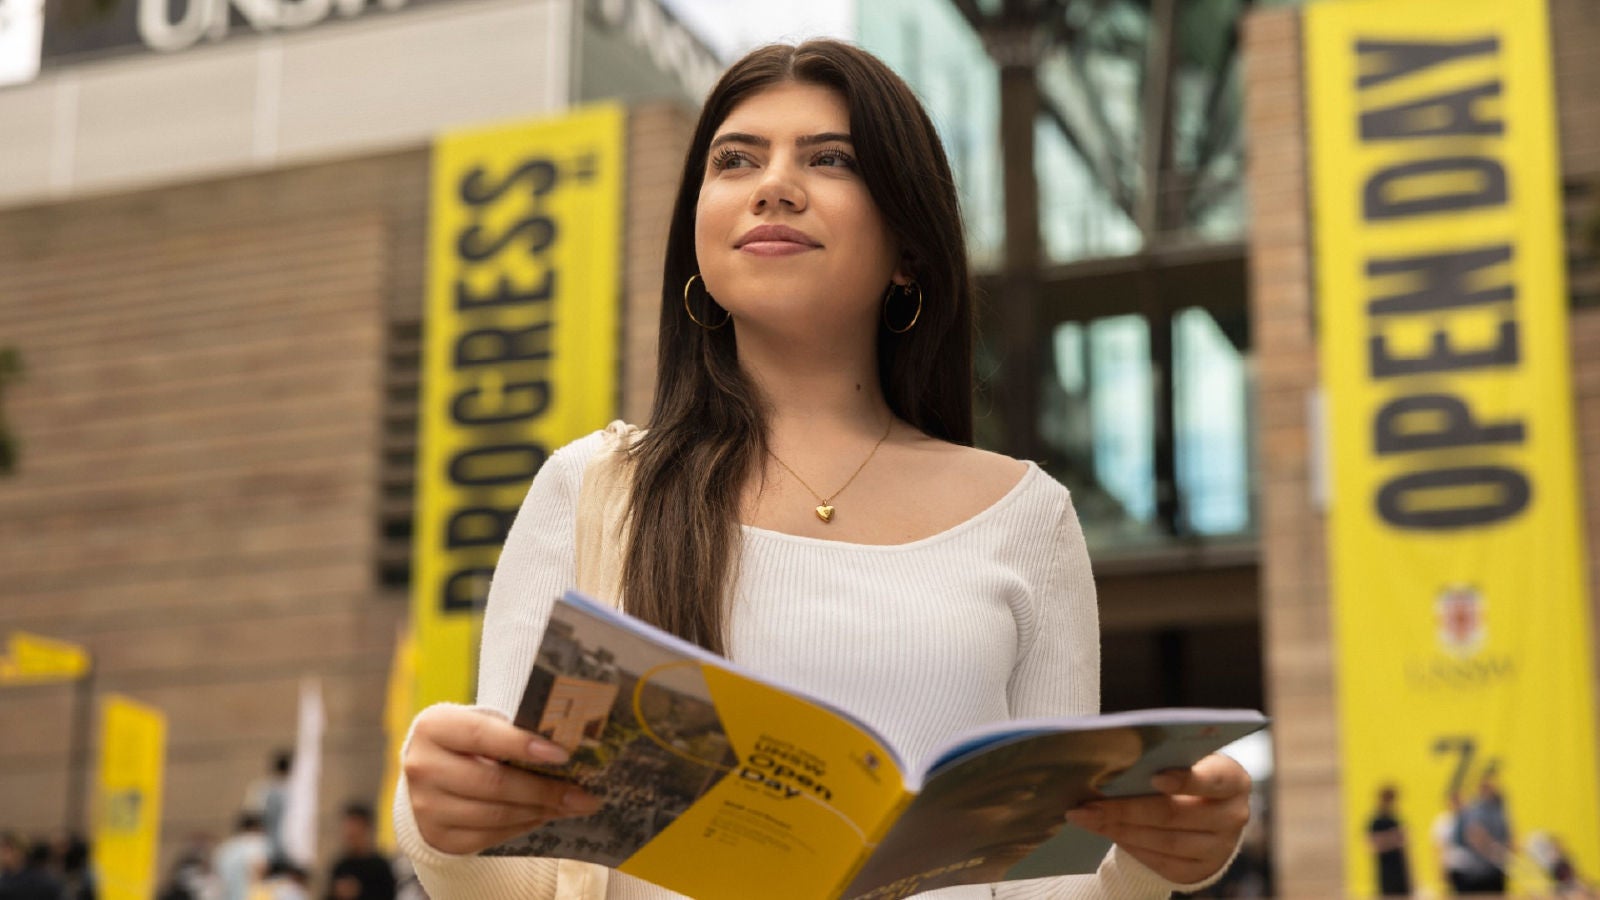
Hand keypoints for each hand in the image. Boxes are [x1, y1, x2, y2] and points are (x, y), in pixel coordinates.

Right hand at [402, 705, 602, 854]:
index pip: (482, 736)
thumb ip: (514, 731)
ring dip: (540, 811)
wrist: (430, 772)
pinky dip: (523, 826)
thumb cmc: (469, 741)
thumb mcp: (481, 724)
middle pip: (493, 783)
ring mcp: (426, 805)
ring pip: (494, 814)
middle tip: (582, 794)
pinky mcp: (437, 835)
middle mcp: (423, 766)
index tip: (563, 755)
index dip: (522, 745)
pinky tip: (543, 816)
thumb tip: (567, 750)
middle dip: (545, 789)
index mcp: (434, 727)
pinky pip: (489, 837)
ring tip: (571, 806)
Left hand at [1065, 753, 1250, 884]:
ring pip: (1164, 841)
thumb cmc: (1188, 772)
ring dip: (1120, 829)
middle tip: (1088, 803)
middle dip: (1127, 808)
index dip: (1184, 779)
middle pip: (1175, 814)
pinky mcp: (1200, 870)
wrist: (1208, 811)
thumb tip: (1116, 754)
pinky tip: (1107, 832)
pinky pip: (1161, 862)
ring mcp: (1219, 848)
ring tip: (1086, 818)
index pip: (1212, 779)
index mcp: (1233, 780)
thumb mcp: (1187, 758)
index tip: (1152, 776)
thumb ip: (1163, 756)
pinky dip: (1131, 846)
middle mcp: (1233, 816)